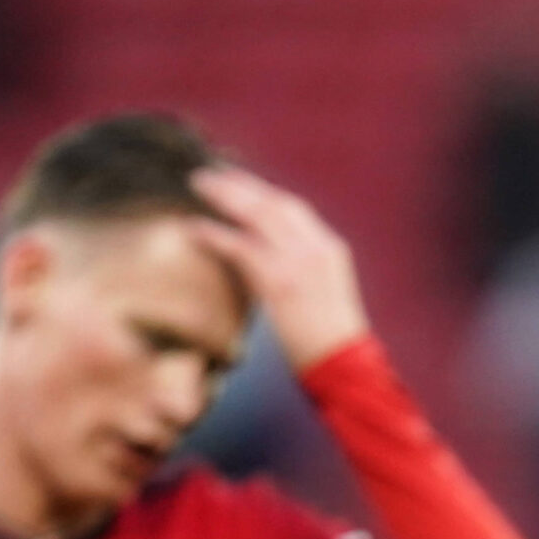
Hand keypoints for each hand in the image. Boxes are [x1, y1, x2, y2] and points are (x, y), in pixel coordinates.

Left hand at [189, 167, 371, 370]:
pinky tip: (193, 228)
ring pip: (255, 213)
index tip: (238, 182)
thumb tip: (274, 265)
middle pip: (272, 201)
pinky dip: (215, 234)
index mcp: (330, 248)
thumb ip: (306, 272)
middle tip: (210, 173)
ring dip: (224, 195)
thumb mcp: (327, 296)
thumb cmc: (333, 342)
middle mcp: (316, 246)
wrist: (345, 365)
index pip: (293, 207)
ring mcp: (299, 261)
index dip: (262, 191)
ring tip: (198, 184)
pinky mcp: (279, 280)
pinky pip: (239, 246)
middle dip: (240, 183)